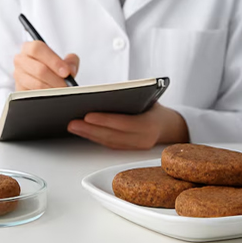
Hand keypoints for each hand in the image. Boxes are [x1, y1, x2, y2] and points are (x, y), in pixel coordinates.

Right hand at [13, 41, 79, 91]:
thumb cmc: (52, 69)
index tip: (66, 72)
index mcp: (30, 48)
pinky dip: (46, 96)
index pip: (38, 49)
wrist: (44, 83)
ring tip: (62, 91)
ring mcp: (18, 75)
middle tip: (67, 85)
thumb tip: (71, 70)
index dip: (53, 61)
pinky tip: (53, 96)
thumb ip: (70, 61)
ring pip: (37, 84)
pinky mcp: (19, 90)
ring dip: (53, 89)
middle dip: (56, 79)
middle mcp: (21, 60)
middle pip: (39, 69)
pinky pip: (34, 95)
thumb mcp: (63, 62)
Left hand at [66, 103, 188, 149]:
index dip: (105, 121)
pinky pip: (110, 145)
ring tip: (73, 126)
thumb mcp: (148, 96)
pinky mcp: (129, 150)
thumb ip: (131, 95)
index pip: (124, 123)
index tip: (87, 115)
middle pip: (113, 136)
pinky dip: (95, 138)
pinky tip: (83, 132)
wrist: (169, 125)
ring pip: (109, 142)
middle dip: (90, 130)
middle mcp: (144, 139)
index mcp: (149, 125)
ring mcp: (137, 148)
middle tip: (72, 123)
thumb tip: (103, 92)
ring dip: (89, 135)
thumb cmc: (155, 106)